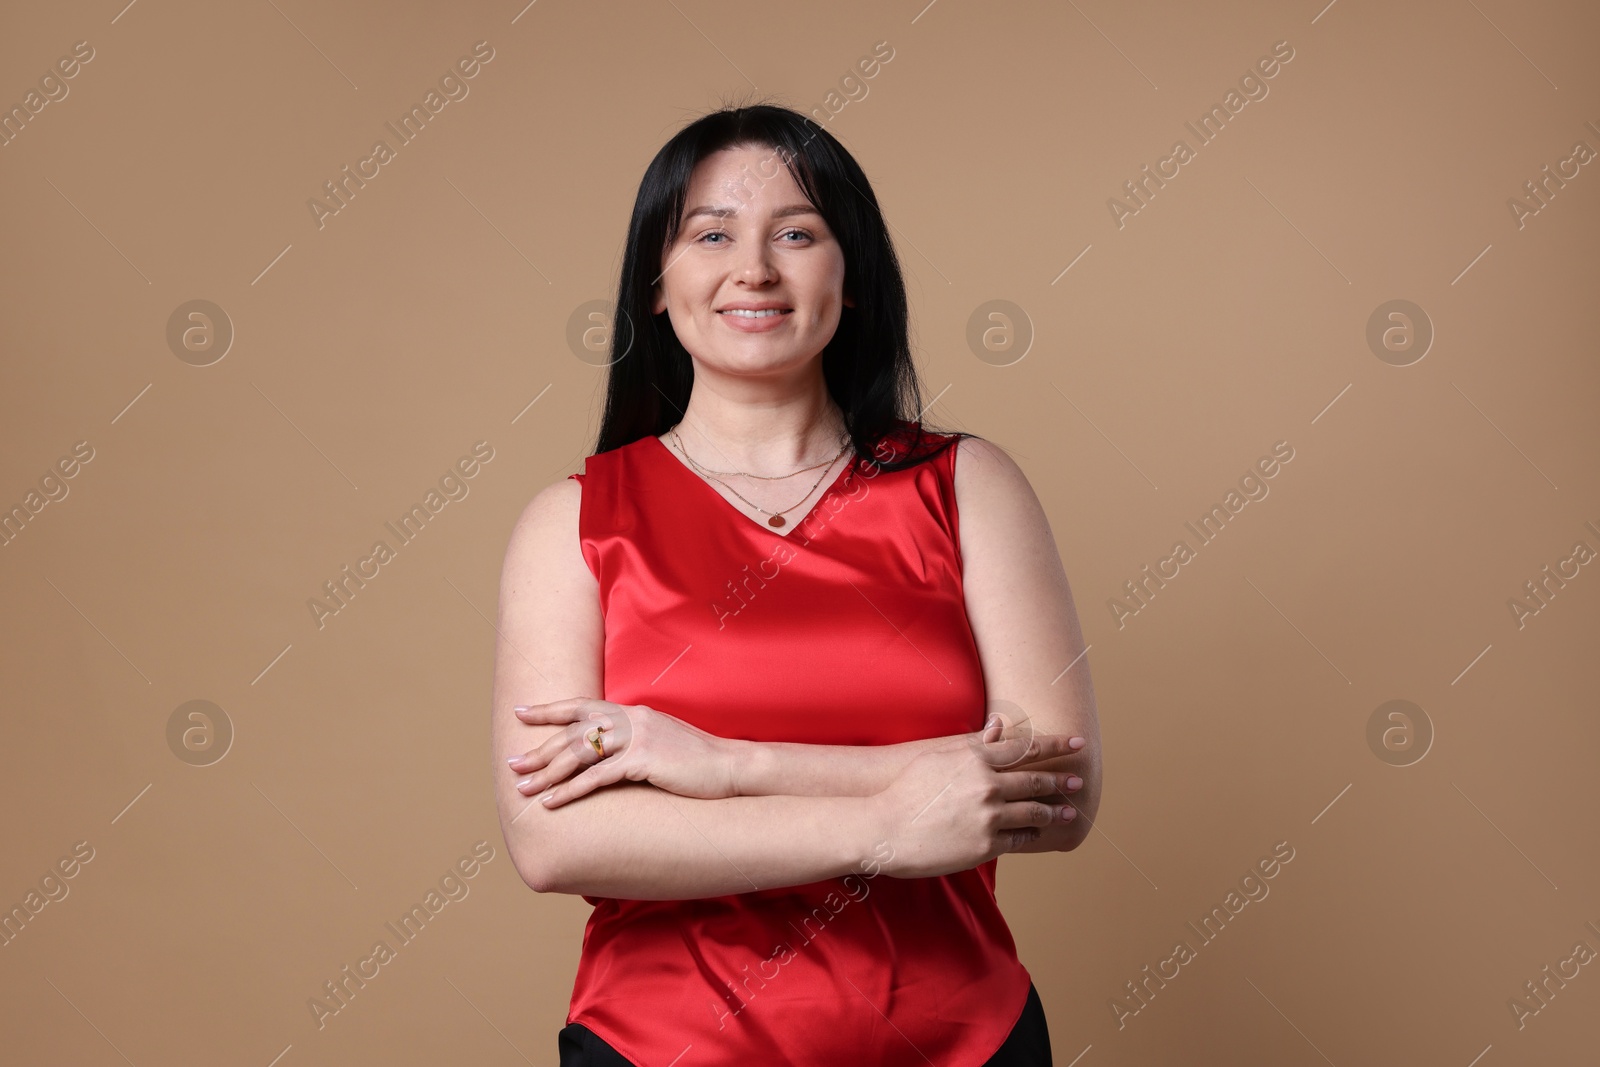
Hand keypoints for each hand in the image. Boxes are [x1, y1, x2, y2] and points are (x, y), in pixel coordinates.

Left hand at [507, 698, 737, 806]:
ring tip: (522, 789)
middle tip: (512, 764)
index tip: (521, 713)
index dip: (549, 710)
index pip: (582, 707)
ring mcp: (638, 737)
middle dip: (539, 749)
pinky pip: (597, 777)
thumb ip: (634, 740)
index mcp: (633, 712)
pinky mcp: (644, 760)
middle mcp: (631, 718)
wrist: (731, 768)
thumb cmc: (697, 763)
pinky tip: (552, 803)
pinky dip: (570, 791)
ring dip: (547, 773)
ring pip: (580, 753)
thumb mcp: (662, 741)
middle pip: (573, 732)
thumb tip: (609, 754)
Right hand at [870, 720, 1082, 878]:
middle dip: (1060, 779)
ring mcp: (988, 816)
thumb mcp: (937, 757)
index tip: (1077, 742)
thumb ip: (973, 744)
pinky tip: (1037, 832)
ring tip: (1067, 812)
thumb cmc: (907, 789)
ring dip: (1053, 811)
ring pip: (1033, 811)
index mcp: (976, 759)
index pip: (1025, 748)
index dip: (1055, 744)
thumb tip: (998, 727)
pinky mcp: (985, 844)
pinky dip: (1031, 833)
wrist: (884, 828)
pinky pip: (1018, 838)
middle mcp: (987, 785)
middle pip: (1034, 780)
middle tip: (1078, 780)